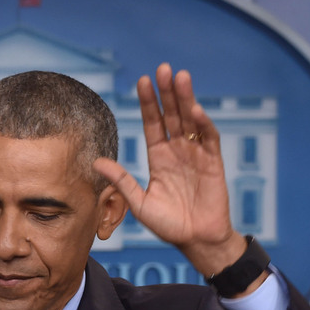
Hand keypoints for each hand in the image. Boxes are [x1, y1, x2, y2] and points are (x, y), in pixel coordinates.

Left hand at [94, 63, 246, 276]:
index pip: (153, 123)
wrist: (196, 240)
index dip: (149, 102)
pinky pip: (208, 139)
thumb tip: (96, 161)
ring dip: (186, 99)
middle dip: (167, 92)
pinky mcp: (213, 163)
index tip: (142, 81)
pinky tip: (195, 110)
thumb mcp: (139, 202)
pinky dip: (203, 124)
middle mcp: (177, 151)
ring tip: (180, 77)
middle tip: (162, 69)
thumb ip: (121, 180)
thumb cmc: (168, 225)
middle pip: (172, 115)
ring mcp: (196, 155)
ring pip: (191, 120)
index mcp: (159, 157)